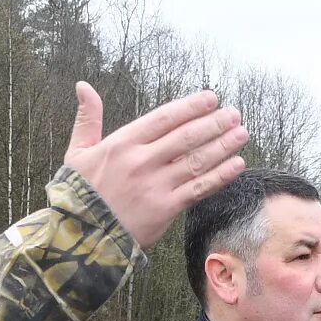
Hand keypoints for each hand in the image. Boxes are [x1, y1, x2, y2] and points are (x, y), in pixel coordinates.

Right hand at [64, 83, 249, 248]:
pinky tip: (237, 165)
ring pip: (196, 161)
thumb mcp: (78, 152)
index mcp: (122, 143)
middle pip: (186, 137)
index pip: (164, 118)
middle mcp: (142, 161)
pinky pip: (199, 189)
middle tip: (235, 114)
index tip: (211, 99)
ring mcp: (156, 186)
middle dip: (214, 124)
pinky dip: (220, 176)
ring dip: (223, 146)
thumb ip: (88, 118)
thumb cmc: (80, 193)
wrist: (83, 235)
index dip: (190, 107)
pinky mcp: (166, 208)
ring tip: (242, 134)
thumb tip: (83, 85)